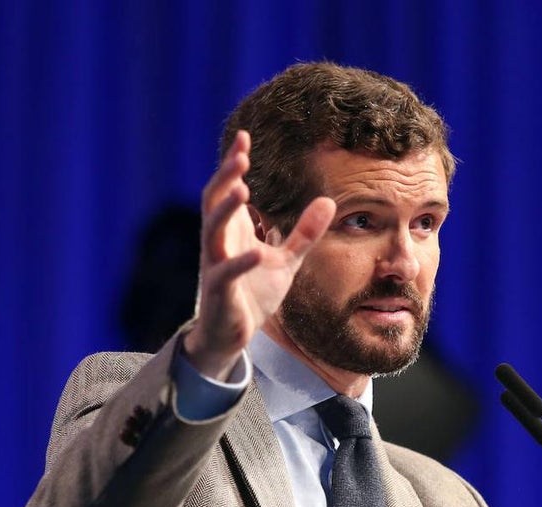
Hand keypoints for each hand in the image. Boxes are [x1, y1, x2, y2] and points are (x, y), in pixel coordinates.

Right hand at [184, 130, 335, 378]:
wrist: (231, 335)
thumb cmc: (252, 294)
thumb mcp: (285, 260)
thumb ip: (304, 233)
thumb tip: (328, 202)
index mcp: (232, 230)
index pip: (227, 188)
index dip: (233, 163)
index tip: (245, 137)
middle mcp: (219, 242)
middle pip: (214, 201)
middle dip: (225, 176)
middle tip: (240, 155)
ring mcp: (216, 266)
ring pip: (212, 231)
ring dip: (226, 210)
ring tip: (242, 189)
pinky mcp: (219, 292)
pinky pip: (226, 273)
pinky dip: (241, 262)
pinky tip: (258, 252)